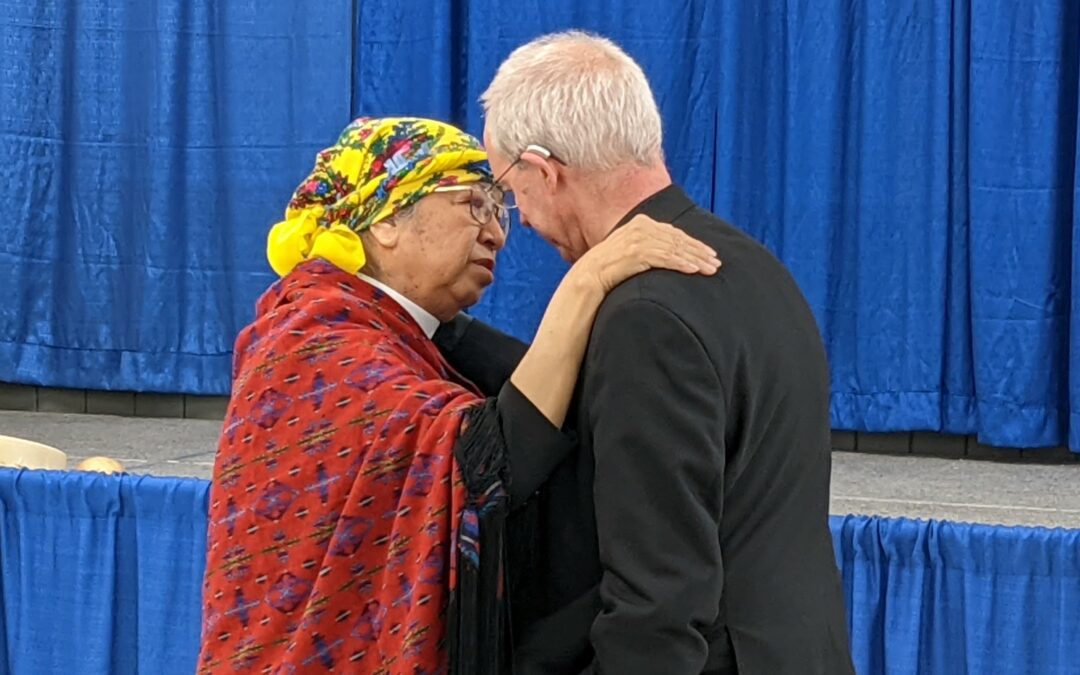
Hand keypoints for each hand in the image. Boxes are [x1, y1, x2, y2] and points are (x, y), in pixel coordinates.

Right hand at [573, 215, 720, 292]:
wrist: (588, 276)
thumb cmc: (609, 269)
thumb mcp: (630, 251)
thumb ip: (647, 247)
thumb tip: (668, 253)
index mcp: (641, 223)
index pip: (674, 233)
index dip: (694, 243)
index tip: (709, 253)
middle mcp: (641, 227)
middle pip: (678, 239)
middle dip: (699, 252)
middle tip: (716, 262)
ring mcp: (639, 239)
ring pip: (675, 249)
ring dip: (696, 260)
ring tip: (710, 269)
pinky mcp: (637, 252)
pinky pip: (665, 258)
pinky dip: (682, 264)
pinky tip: (694, 270)